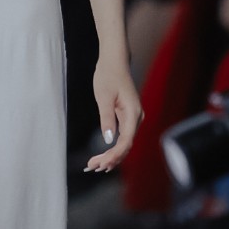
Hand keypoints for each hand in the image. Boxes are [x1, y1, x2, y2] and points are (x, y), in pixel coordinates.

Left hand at [84, 53, 143, 171]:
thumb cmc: (108, 75)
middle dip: (110, 159)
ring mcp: (133, 118)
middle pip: (126, 145)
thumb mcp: (104, 97)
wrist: (114, 61)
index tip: (100, 164)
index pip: (126, 142)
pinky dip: (113, 147)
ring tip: (95, 165)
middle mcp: (137, 117)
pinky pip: (123, 137)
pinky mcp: (128, 116)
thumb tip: (108, 140)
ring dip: (111, 156)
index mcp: (133, 113)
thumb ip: (107, 119)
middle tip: (91, 167)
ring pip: (125, 143)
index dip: (113, 156)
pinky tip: (103, 156)